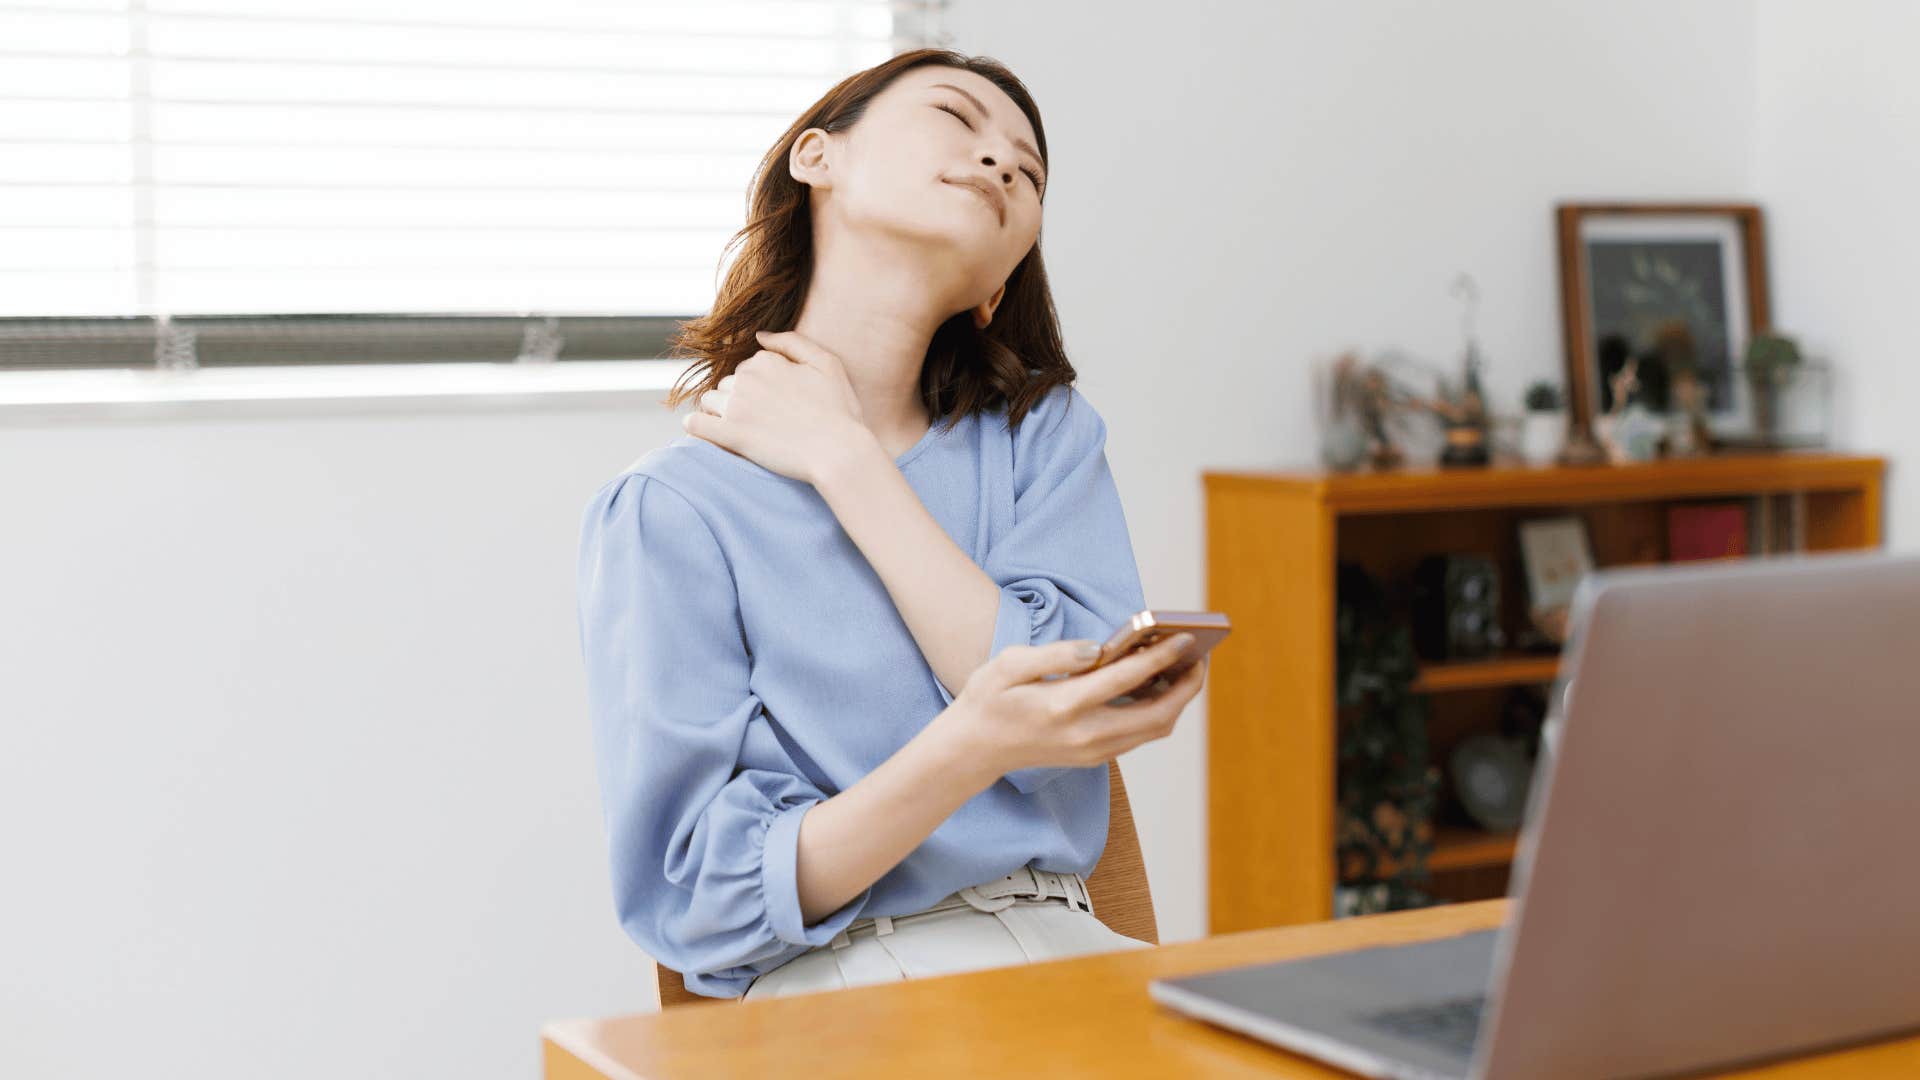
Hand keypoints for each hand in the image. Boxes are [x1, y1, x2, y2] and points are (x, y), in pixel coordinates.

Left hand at [681, 329, 869, 484]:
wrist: (839, 453)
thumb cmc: (840, 411)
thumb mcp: (828, 364)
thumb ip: (792, 342)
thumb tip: (759, 335)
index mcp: (767, 362)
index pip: (748, 367)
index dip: (761, 385)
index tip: (777, 404)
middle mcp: (747, 379)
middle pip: (727, 384)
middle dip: (739, 398)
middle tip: (764, 421)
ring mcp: (736, 407)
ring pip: (710, 402)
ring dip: (719, 412)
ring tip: (742, 430)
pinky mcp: (730, 435)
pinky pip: (695, 425)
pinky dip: (697, 428)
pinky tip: (711, 435)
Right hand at [938, 633, 1207, 779]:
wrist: (973, 750)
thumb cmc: (988, 700)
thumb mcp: (1007, 665)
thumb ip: (1055, 654)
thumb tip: (1097, 649)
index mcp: (1063, 706)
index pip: (1125, 679)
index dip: (1160, 657)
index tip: (1184, 638)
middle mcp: (1084, 735)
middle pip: (1157, 715)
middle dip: (1186, 686)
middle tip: (1199, 657)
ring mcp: (1092, 751)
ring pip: (1154, 730)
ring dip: (1177, 701)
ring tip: (1186, 670)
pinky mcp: (1094, 757)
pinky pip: (1140, 736)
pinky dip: (1159, 712)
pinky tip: (1160, 687)